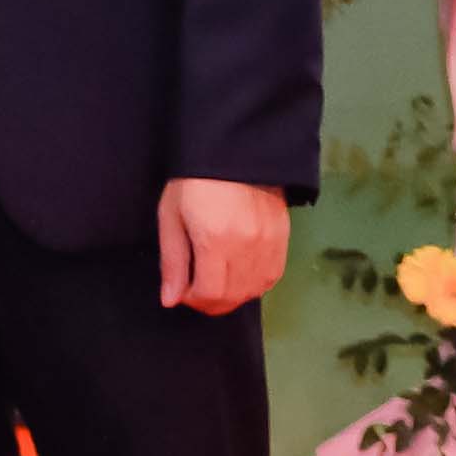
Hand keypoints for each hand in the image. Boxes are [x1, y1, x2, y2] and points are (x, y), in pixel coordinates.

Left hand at [156, 176, 292, 313]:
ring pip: (254, 290)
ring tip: (216, 282)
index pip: (211, 293)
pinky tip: (239, 276)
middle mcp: (246, 246)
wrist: (234, 153)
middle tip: (196, 290)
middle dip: (210, 302)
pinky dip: (254, 284)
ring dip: (233, 295)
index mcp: (214, 240)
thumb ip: (173, 262)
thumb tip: (171, 300)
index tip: (182, 290)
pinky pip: (272, 277)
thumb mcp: (171, 217)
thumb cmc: (193, 183)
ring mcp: (269, 243)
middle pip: (233, 297)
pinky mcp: (283, 238)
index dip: (194, 300)